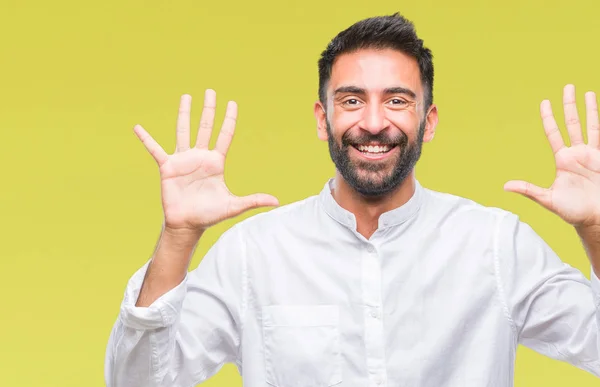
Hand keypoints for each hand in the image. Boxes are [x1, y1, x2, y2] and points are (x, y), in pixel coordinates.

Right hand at [133, 89, 278, 232]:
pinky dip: (146, 139)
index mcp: (216, 162)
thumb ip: (253, 200)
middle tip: (211, 91)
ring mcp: (183, 160)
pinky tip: (137, 127)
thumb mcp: (234, 206)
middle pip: (205, 127)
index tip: (232, 103)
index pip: (224, 135)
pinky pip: (155, 149)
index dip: (229, 119)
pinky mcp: (168, 167)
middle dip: (209, 109)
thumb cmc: (209, 215)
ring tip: (186, 96)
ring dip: (184, 113)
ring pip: (183, 131)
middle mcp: (200, 157)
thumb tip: (277, 201)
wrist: (187, 225)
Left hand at [504, 84, 599, 226]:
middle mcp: (576, 153)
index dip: (549, 118)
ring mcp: (592, 154)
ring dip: (588, 108)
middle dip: (569, 105)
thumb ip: (529, 190)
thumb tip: (505, 186)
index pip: (553, 132)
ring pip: (589, 125)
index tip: (545, 102)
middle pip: (571, 122)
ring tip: (586, 91)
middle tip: (568, 86)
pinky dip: (599, 122)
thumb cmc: (573, 211)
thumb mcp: (548, 200)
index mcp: (563, 160)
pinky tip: (598, 108)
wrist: (596, 218)